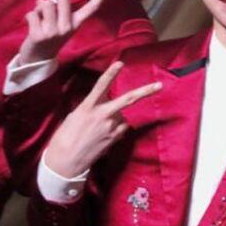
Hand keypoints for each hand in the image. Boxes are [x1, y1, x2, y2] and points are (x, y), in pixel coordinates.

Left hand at [19, 0, 111, 63]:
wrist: (38, 60)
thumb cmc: (48, 38)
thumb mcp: (58, 25)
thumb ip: (56, 11)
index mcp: (75, 24)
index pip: (91, 8)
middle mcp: (67, 27)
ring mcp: (54, 32)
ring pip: (45, 4)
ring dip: (38, 8)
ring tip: (39, 18)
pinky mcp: (39, 35)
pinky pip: (32, 14)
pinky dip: (29, 16)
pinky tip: (32, 27)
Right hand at [45, 62, 161, 177]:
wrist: (66, 163)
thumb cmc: (65, 136)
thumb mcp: (75, 116)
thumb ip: (92, 107)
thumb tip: (105, 105)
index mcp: (88, 107)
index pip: (101, 86)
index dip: (111, 74)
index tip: (120, 63)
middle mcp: (103, 115)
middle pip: (128, 100)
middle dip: (145, 91)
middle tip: (160, 86)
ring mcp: (111, 128)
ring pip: (122, 117)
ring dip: (116, 118)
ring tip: (98, 129)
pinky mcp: (116, 138)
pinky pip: (121, 128)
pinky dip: (116, 129)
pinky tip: (103, 136)